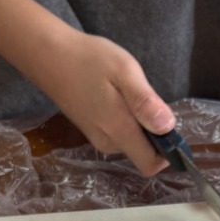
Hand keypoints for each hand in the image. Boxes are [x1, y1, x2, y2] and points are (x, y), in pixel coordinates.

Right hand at [43, 31, 175, 175]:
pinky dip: (126, 120)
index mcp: (119, 131)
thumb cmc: (89, 59)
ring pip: (133, 142)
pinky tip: (115, 96)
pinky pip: (121, 134)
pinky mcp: (93, 131)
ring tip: (126, 93)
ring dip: (139, 123)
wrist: (49, 55)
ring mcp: (99, 138)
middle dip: (154, 132)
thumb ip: (145, 102)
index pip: (151, 164)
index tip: (170, 126)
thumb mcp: (124, 71)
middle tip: (142, 98)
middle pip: (144, 153)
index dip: (167, 151)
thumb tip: (167, 127)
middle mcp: (109, 143)